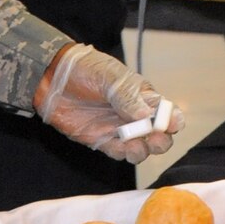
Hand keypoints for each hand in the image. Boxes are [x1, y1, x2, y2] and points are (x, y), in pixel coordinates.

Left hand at [33, 43, 182, 162]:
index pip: (166, 111)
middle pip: (159, 134)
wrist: (51, 78)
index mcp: (143, 96)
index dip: (173, 119)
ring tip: (137, 145)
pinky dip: (125, 154)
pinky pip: (120, 153)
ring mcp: (119, 129)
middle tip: (155, 137)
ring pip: (142, 148)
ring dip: (144, 150)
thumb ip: (128, 98)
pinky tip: (124, 148)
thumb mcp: (110, 77)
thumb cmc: (85, 69)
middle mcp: (135, 115)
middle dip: (161, 139)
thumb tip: (147, 117)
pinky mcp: (102, 141)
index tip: (172, 125)